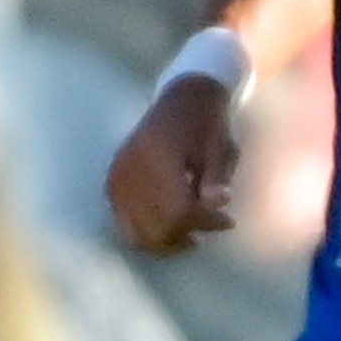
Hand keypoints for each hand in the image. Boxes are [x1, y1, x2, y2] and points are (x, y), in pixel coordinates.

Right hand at [106, 78, 237, 254]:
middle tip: (209, 228)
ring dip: (166, 240)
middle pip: (154, 227)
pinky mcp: (112, 183)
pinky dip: (148, 231)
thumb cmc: (206, 125)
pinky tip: (171, 225)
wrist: (182, 100)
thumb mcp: (222, 148)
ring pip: (136, 232)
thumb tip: (218, 203)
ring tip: (191, 232)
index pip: (178, 210)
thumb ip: (218, 177)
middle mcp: (130, 170)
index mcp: (157, 157)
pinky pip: (124, 222)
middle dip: (186, 235)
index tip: (228, 220)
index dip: (205, 222)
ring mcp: (117, 178)